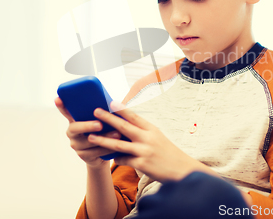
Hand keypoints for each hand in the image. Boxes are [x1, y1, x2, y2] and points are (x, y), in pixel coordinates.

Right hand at [54, 97, 121, 168]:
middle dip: (87, 126)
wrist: (103, 153)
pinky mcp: (83, 156)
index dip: (61, 106)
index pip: (66, 112)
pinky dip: (107, 148)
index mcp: (75, 120)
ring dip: (104, 138)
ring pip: (88, 141)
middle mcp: (72, 133)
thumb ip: (101, 113)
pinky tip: (116, 146)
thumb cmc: (103, 131)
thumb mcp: (101, 120)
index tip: (58, 99)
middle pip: (75, 128)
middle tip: (99, 124)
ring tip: (117, 134)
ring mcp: (76, 145)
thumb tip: (114, 103)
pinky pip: (95, 152)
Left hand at [87, 101, 215, 182]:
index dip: (121, 109)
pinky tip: (110, 157)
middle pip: (124, 126)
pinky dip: (115, 158)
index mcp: (151, 129)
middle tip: (95, 111)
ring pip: (119, 144)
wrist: (182, 170)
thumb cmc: (168, 154)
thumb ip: (143, 133)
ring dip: (103, 140)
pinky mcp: (142, 164)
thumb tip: (125, 127)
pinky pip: (123, 160)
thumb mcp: (158, 138)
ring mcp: (144, 151)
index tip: (110, 101)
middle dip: (108, 118)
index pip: (134, 116)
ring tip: (90, 137)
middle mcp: (147, 138)